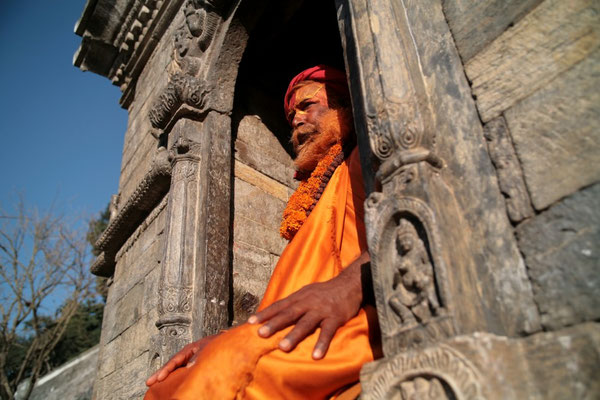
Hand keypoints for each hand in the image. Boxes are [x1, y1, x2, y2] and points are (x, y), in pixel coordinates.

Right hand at [145, 334, 216, 385]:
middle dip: (159, 373)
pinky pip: (179, 369)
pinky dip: (172, 375)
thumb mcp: (206, 350)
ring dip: (164, 375)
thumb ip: (197, 358)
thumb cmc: (215, 345)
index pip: (174, 360)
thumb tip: (189, 367)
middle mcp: (186, 354)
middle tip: (148, 382)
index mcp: (188, 349)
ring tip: (153, 383)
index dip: (166, 370)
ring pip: (174, 367)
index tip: (159, 378)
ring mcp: (187, 359)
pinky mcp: (190, 363)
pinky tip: (167, 381)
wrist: (223, 343)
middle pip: (170, 364)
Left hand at [248, 252, 369, 359]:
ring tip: (282, 347)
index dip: (265, 313)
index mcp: (299, 297)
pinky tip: (316, 356)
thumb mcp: (306, 293)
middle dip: (274, 323)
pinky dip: (322, 343)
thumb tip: (274, 313)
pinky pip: (328, 332)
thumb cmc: (325, 292)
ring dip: (294, 335)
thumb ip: (292, 303)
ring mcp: (322, 310)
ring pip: (306, 323)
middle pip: (289, 313)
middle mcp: (308, 302)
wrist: (350, 285)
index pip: (279, 305)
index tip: (250, 322)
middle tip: (260, 334)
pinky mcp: (335, 318)